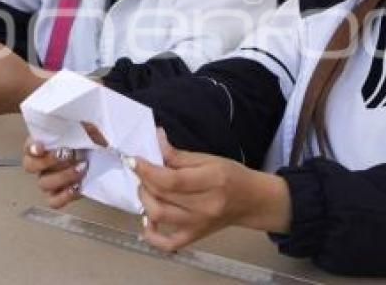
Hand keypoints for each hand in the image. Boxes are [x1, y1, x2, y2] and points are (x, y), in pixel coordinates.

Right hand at [23, 123, 106, 208]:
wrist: (105, 156)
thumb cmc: (91, 139)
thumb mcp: (88, 127)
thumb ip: (84, 125)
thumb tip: (87, 126)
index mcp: (43, 144)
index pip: (28, 146)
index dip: (31, 147)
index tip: (41, 147)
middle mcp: (41, 164)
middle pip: (30, 166)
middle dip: (48, 161)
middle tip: (69, 154)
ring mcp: (49, 180)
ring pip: (43, 184)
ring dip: (63, 176)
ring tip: (82, 167)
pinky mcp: (60, 194)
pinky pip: (54, 201)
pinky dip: (65, 196)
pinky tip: (77, 187)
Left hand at [133, 129, 290, 251]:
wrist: (251, 201)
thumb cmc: (232, 176)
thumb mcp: (210, 158)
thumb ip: (179, 155)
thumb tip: (156, 141)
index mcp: (212, 181)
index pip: (171, 180)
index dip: (147, 170)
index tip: (134, 160)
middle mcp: (205, 206)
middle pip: (162, 196)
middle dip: (145, 180)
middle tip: (144, 170)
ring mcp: (198, 224)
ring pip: (160, 216)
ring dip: (144, 199)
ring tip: (147, 188)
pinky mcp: (194, 237)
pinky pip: (167, 243)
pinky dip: (151, 235)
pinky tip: (147, 220)